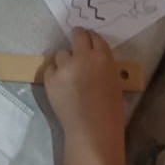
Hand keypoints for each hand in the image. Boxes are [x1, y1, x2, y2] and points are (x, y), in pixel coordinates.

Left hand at [44, 30, 125, 154]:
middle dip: (77, 39)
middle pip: (77, 35)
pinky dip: (54, 73)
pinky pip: (50, 68)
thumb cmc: (110, 110)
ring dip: (65, 60)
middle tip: (77, 50)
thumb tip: (93, 61)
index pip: (94, 37)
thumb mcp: (114, 81)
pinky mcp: (50, 78)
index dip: (91, 39)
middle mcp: (82, 57)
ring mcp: (64, 67)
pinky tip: (60, 84)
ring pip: (61, 53)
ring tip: (69, 73)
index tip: (88, 43)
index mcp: (103, 57)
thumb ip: (103, 66)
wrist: (92, 129)